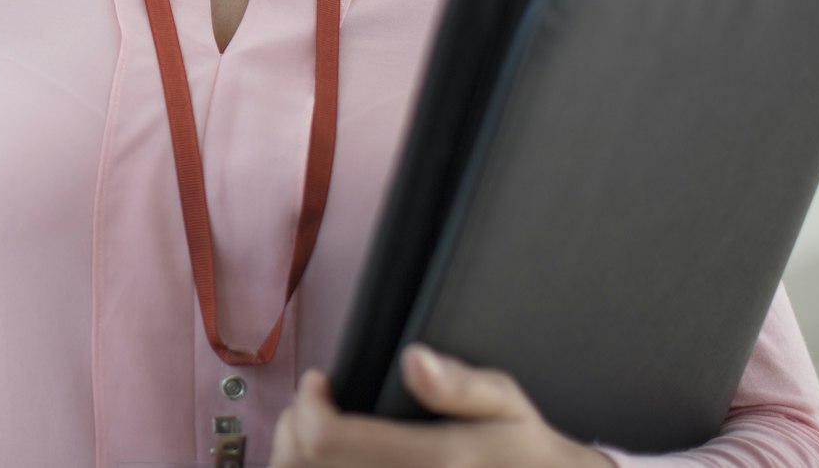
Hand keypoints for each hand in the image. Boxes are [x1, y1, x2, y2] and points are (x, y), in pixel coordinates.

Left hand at [269, 343, 616, 467]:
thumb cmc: (523, 451)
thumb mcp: (505, 404)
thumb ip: (459, 384)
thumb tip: (413, 361)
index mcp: (433, 461)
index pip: (327, 438)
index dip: (309, 403)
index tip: (322, 381)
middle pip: (304, 466)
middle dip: (295, 426)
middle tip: (311, 404)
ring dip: (295, 458)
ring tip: (315, 432)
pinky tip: (329, 461)